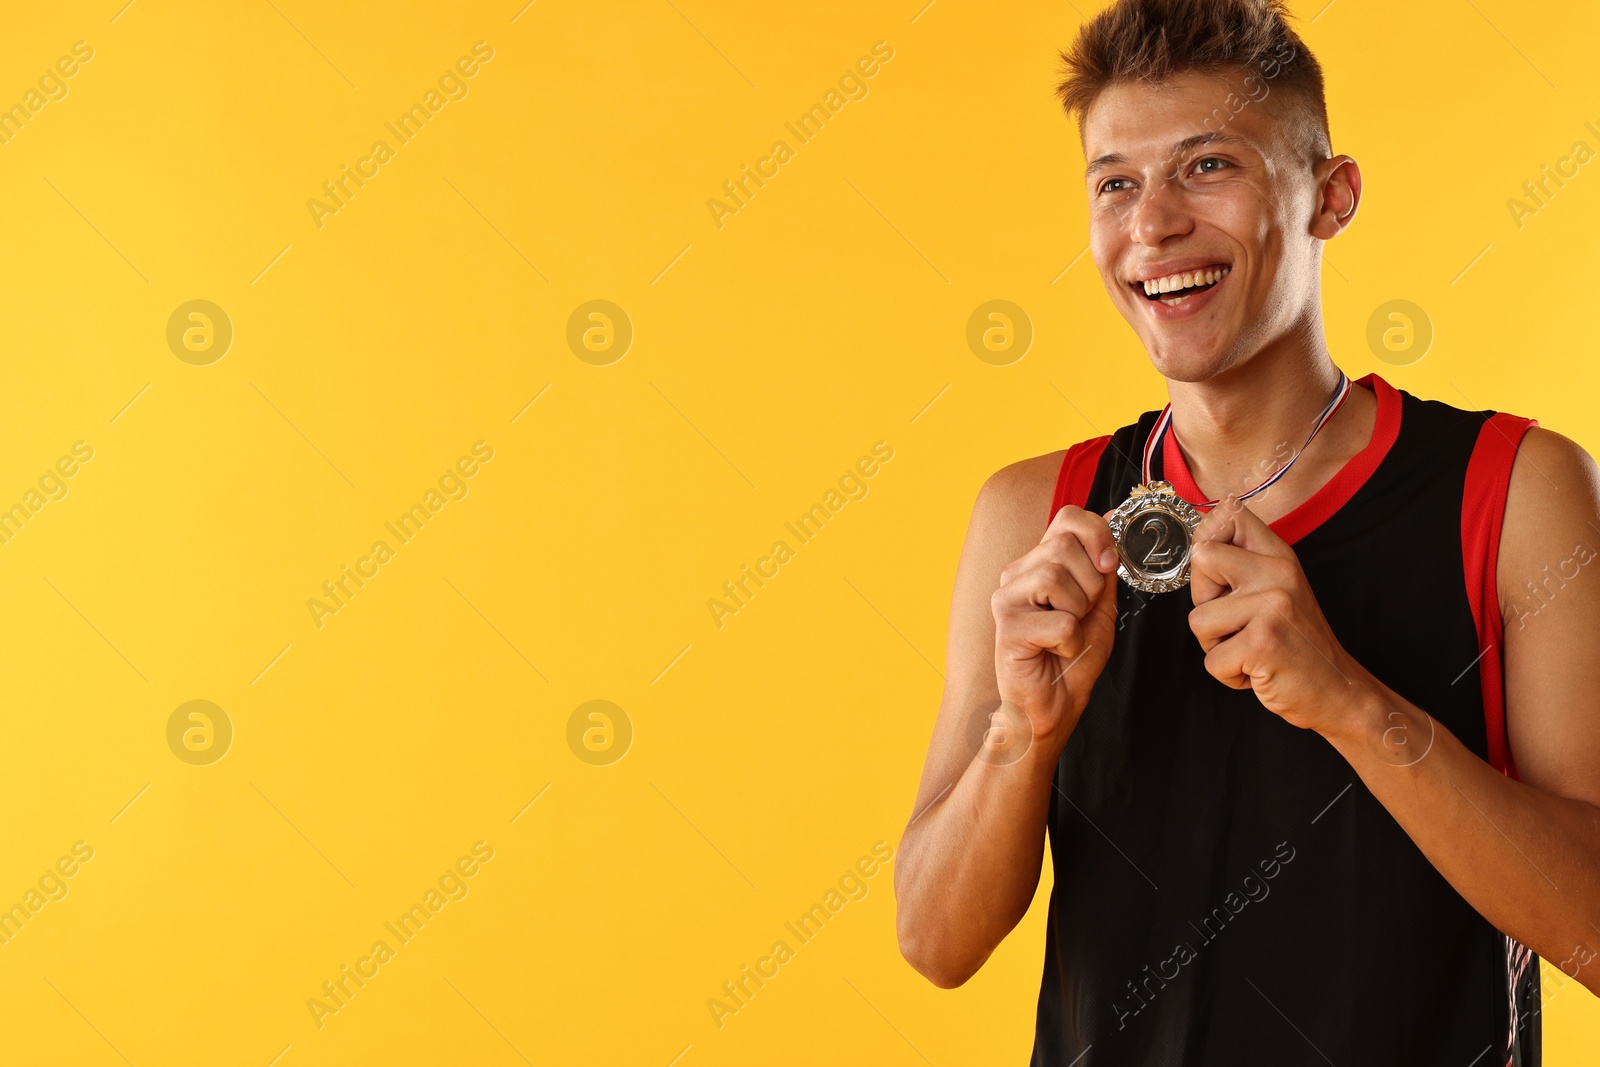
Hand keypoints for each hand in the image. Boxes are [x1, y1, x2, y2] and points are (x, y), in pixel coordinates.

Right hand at [992, 504, 1119, 741]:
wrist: (1053, 706)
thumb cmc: (1072, 659)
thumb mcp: (1100, 605)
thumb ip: (1102, 566)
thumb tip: (1112, 519)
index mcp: (1039, 563)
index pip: (1067, 516)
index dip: (1096, 533)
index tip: (1108, 564)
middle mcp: (1017, 574)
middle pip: (1062, 546)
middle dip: (1090, 584)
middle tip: (1082, 613)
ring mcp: (1006, 600)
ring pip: (1056, 577)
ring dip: (1078, 612)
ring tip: (1067, 633)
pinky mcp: (1006, 629)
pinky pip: (1059, 621)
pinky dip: (1070, 642)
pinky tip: (1056, 651)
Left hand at [1187, 496, 1373, 732]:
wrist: (1338, 690)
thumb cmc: (1296, 644)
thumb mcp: (1278, 590)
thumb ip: (1244, 562)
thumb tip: (1201, 536)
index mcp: (1280, 556)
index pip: (1230, 514)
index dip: (1209, 540)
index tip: (1222, 572)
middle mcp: (1278, 573)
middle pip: (1201, 558)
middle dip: (1204, 600)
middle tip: (1238, 623)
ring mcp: (1271, 606)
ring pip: (1198, 619)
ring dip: (1216, 646)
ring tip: (1251, 649)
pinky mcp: (1262, 643)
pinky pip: (1212, 659)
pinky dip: (1228, 674)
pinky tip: (1258, 670)